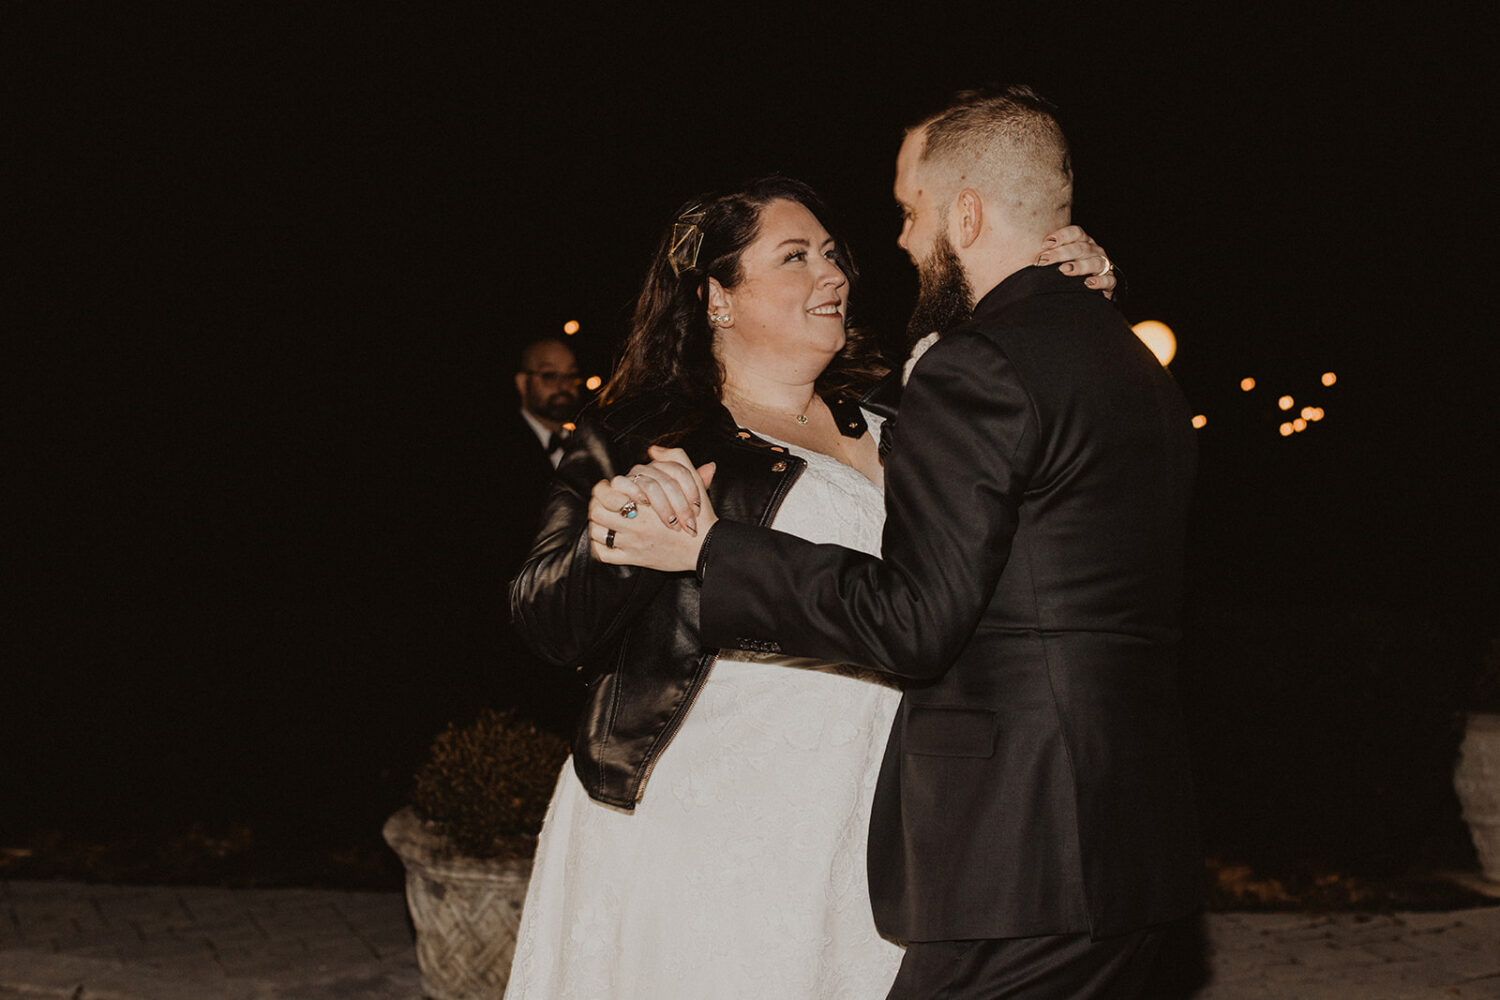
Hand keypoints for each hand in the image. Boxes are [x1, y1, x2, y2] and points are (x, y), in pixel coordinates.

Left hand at [589, 446, 717, 571]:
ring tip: (602, 518)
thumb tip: (654, 450)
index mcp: (645, 502)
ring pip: (597, 530)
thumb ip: (675, 458)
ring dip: (596, 523)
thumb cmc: (699, 515)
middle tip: (601, 503)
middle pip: (598, 510)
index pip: (611, 489)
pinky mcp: (633, 558)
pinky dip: (598, 546)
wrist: (705, 547)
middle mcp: (636, 522)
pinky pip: (603, 553)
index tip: (608, 488)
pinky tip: (605, 538)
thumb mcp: (691, 479)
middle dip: (596, 504)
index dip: (605, 487)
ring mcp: (632, 542)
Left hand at [1035, 225, 1115, 297]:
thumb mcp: (1054, 262)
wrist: (1083, 290)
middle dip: (1061, 253)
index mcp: (1082, 241)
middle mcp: (1094, 250)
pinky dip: (1100, 281)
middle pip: (1080, 247)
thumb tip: (1016, 254)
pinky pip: (1109, 279)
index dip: (1061, 236)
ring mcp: (1103, 265)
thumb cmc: (1063, 272)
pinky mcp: (1109, 281)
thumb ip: (1043, 256)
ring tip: (1064, 271)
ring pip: (1095, 262)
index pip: (1075, 233)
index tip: (1044, 244)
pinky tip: (1087, 284)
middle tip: (1044, 261)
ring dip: (1079, 266)